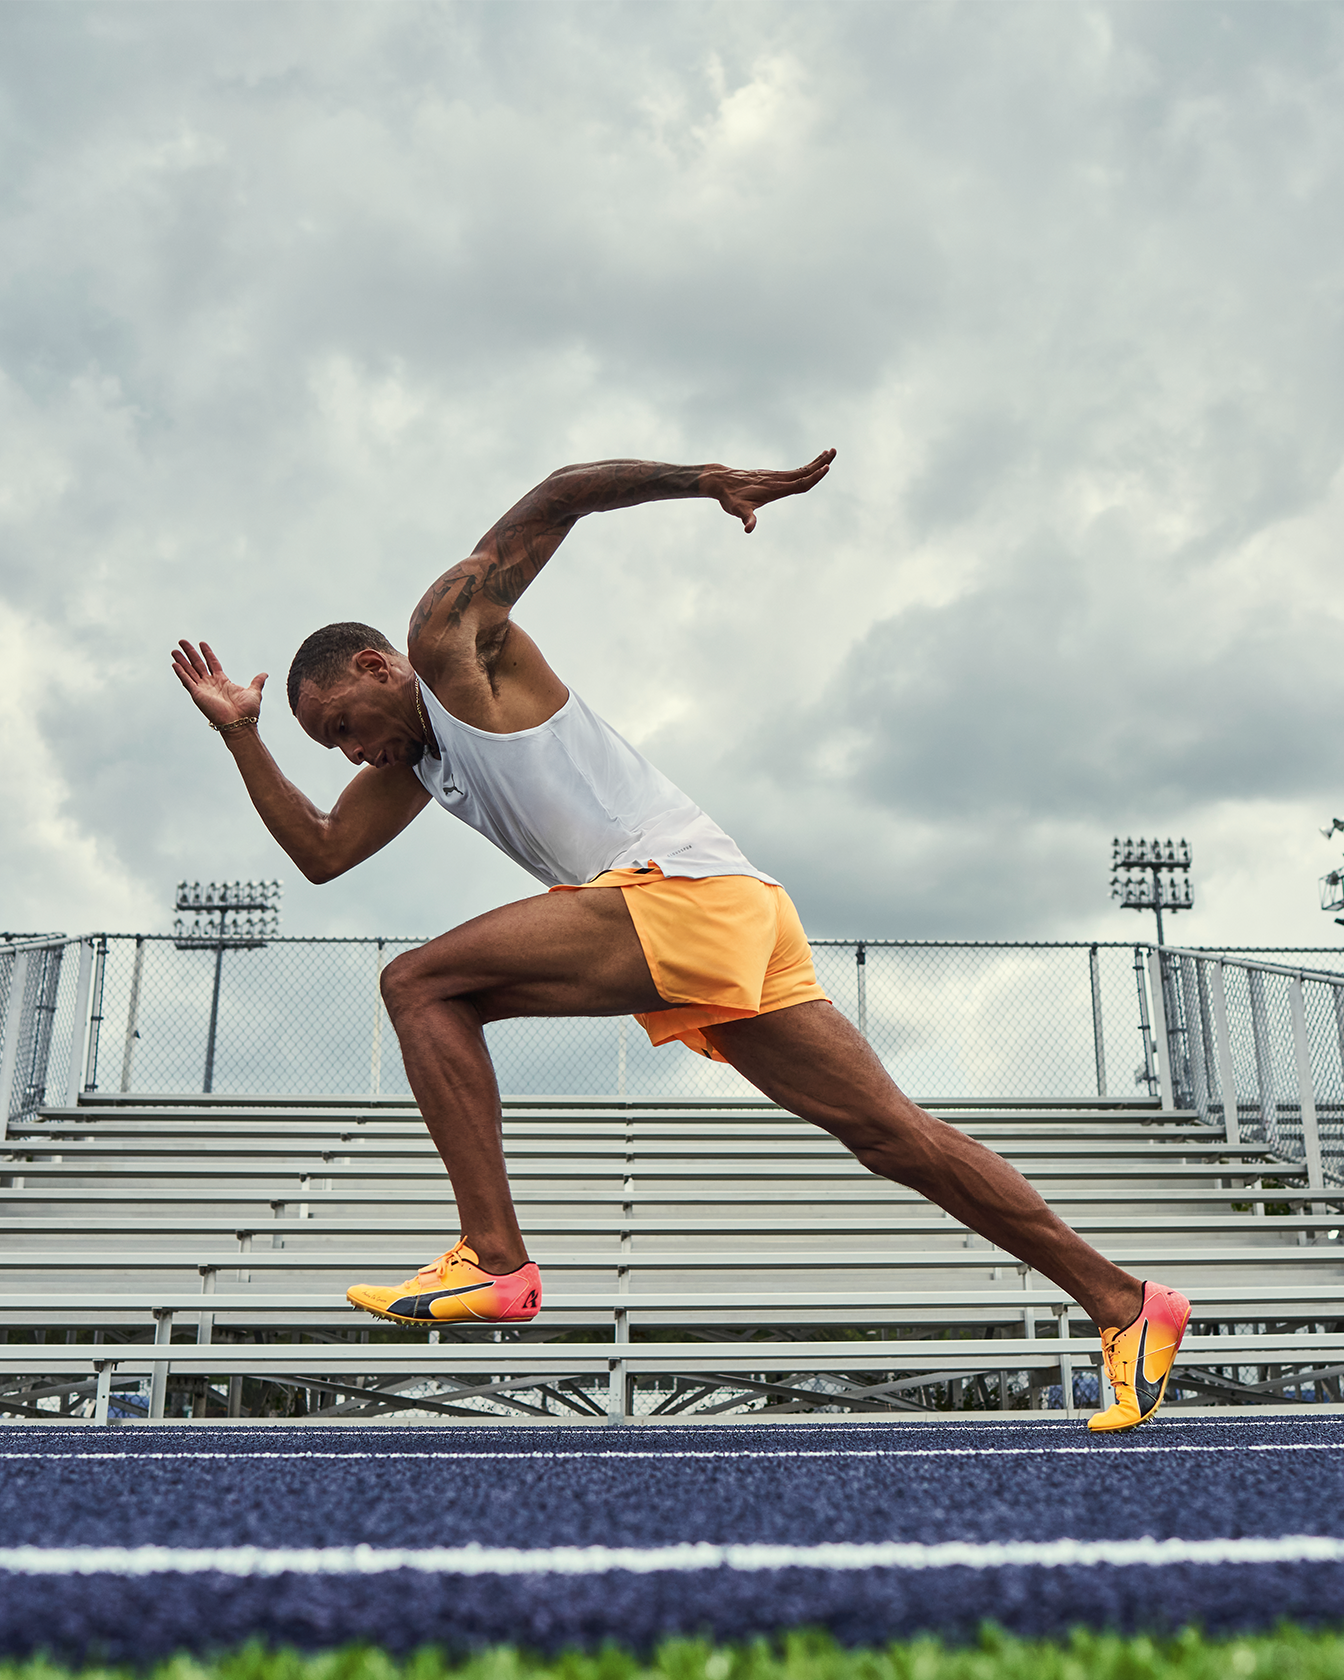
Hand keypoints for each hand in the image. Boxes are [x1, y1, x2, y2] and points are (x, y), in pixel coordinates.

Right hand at [172, 639, 267, 728]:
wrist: (240, 723)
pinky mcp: (197, 695)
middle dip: (190, 653)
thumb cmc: (247, 711)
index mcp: (222, 682)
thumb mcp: (254, 692)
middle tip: (182, 641)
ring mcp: (203, 689)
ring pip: (189, 671)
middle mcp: (211, 685)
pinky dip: (181, 673)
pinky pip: (187, 682)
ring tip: (174, 651)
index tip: (202, 643)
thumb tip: (265, 674)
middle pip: (198, 665)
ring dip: (181, 661)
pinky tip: (175, 664)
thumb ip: (257, 681)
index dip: (207, 653)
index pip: (212, 663)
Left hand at [703, 448, 835, 532]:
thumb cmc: (729, 497)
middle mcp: (776, 480)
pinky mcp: (771, 476)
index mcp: (774, 488)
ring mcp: (774, 477)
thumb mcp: (737, 510)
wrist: (720, 481)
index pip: (799, 483)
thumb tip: (748, 529)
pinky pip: (792, 472)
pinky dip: (804, 467)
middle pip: (803, 471)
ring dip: (815, 463)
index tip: (826, 468)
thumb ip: (746, 518)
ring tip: (828, 453)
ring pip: (799, 470)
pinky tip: (809, 466)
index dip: (814, 477)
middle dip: (820, 463)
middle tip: (834, 452)